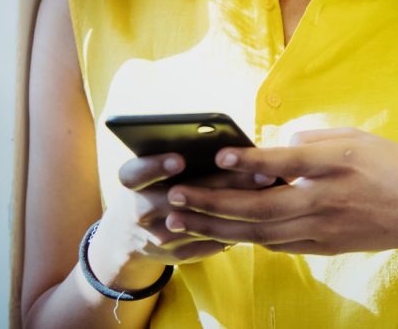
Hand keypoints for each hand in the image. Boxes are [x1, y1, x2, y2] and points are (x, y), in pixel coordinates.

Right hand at [87, 154, 275, 288]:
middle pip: (179, 198)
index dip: (155, 167)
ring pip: (201, 222)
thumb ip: (181, 157)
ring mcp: (158, 238)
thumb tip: (230, 142)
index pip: (135, 175)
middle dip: (221, 184)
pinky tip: (264, 211)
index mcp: (132, 185)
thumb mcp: (154, 172)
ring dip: (237, 206)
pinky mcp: (178, 255)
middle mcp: (140, 212)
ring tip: (268, 190)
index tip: (180, 159)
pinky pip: (210, 241)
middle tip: (259, 171)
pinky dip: (237, 226)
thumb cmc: (154, 188)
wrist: (129, 238)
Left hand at [162, 128, 397, 255]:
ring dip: (217, 227)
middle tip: (175, 196)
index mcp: (339, 164)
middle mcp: (329, 200)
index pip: (287, 161)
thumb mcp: (359, 138)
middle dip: (212, 203)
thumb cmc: (396, 167)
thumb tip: (273, 145)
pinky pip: (277, 244)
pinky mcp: (325, 246)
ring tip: (181, 219)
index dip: (251, 160)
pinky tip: (222, 231)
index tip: (220, 154)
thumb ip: (313, 139)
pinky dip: (246, 238)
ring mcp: (326, 228)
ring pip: (260, 232)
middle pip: (260, 206)